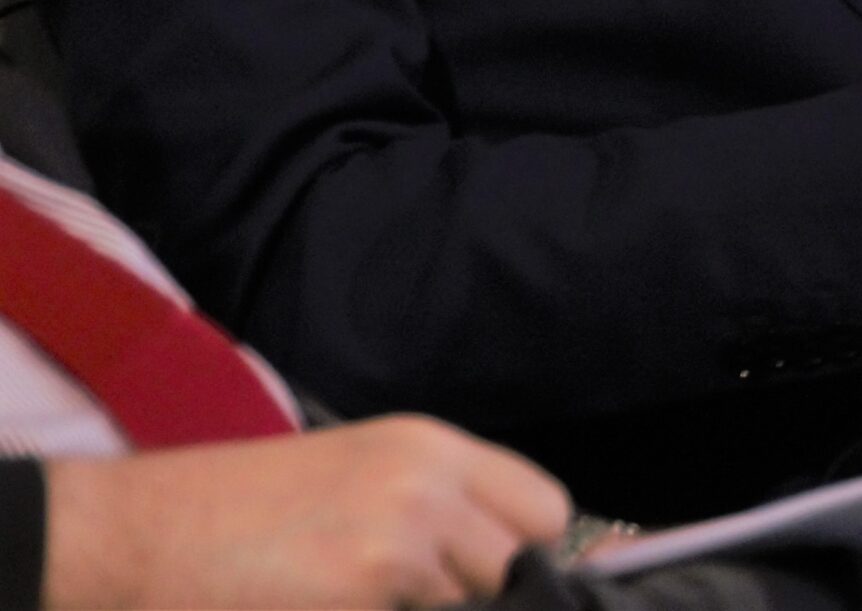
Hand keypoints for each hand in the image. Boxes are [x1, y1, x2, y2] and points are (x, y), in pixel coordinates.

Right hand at [42, 416, 569, 609]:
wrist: (136, 533)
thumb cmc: (230, 512)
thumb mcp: (353, 477)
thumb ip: (436, 507)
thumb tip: (499, 564)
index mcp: (429, 446)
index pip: (546, 508)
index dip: (523, 553)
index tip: (489, 578)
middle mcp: (429, 481)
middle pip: (520, 564)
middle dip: (482, 593)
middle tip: (411, 595)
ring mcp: (401, 536)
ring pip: (469, 602)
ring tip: (346, 596)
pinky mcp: (366, 587)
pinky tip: (323, 608)